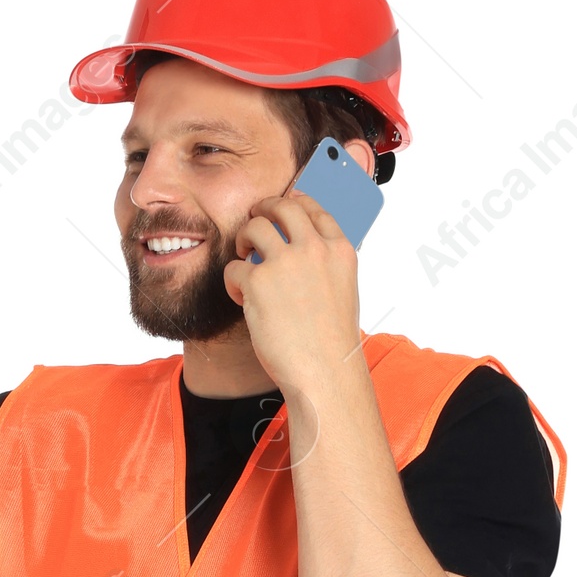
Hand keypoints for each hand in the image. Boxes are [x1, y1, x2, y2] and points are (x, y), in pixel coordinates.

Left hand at [222, 187, 362, 400]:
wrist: (324, 372)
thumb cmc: (332, 343)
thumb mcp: (344, 291)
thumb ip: (326, 266)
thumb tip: (304, 255)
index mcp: (339, 251)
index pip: (314, 210)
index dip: (294, 204)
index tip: (282, 208)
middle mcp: (313, 249)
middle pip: (282, 207)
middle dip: (264, 209)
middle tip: (254, 219)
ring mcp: (285, 263)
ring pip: (254, 227)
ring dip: (244, 237)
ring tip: (243, 254)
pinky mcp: (258, 282)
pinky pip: (234, 267)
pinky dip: (233, 279)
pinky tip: (239, 295)